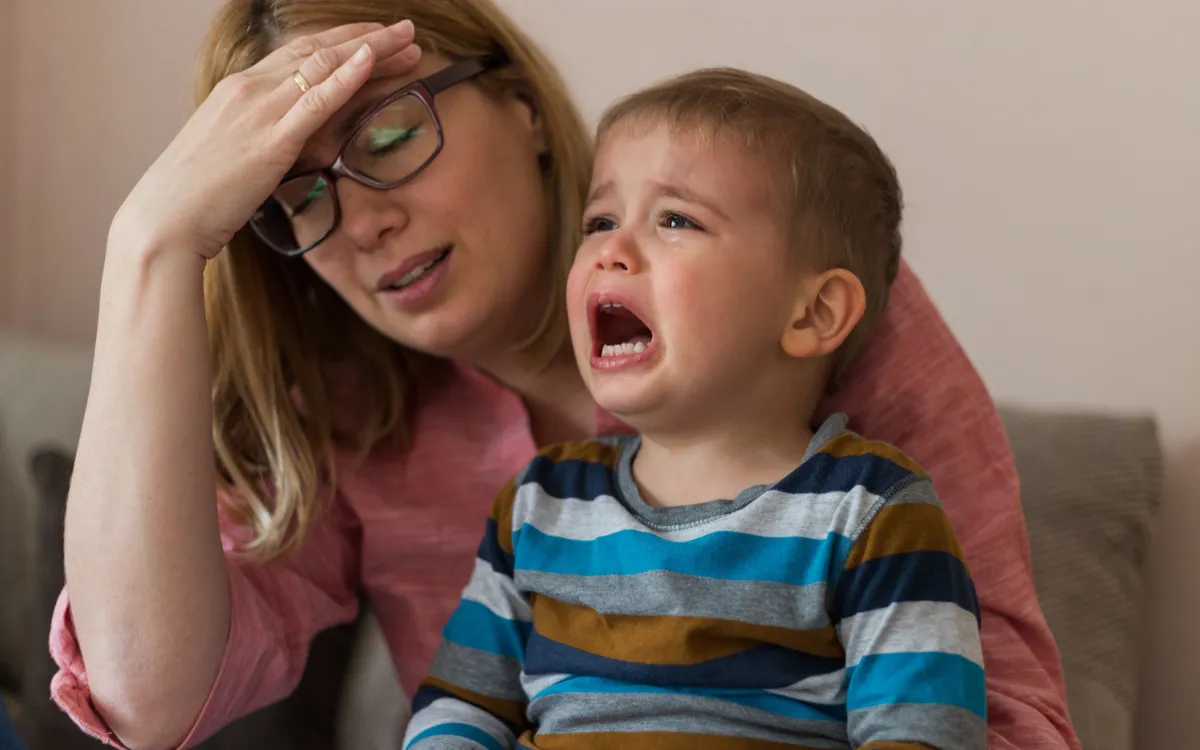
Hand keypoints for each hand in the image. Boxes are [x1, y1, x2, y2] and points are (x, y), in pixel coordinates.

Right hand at [111, 20, 420, 259]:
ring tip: (408, 40)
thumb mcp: (231, 156)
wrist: (165, 221)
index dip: (342, 45)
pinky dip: (346, 76)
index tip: (376, 41)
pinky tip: (371, 59)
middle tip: (406, 31)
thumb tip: (285, 146)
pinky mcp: (270, 140)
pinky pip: (315, 100)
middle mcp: (249, 89)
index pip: (299, 55)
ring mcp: (259, 110)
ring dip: (370, 50)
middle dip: (366, 38)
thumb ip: (260, 141)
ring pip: (323, 66)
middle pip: (318, 51)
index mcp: (239, 90)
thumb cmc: (195, 197)